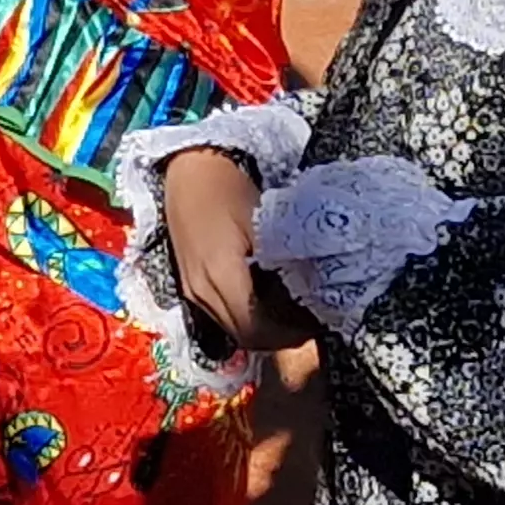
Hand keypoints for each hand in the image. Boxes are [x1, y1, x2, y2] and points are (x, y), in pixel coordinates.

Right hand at [161, 148, 319, 352]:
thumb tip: (315, 288)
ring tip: (292, 309)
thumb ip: (285, 258)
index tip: (316, 320)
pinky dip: (247, 315)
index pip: (257, 328)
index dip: (289, 333)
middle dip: (280, 335)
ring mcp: (193, 291)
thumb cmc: (228, 187)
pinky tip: (267, 297)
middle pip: (246, 336)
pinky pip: (221, 315)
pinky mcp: (190, 286)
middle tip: (310, 319)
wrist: (188, 169)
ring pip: (233, 328)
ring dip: (263, 327)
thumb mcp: (264, 220)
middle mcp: (202, 291)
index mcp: (220, 274)